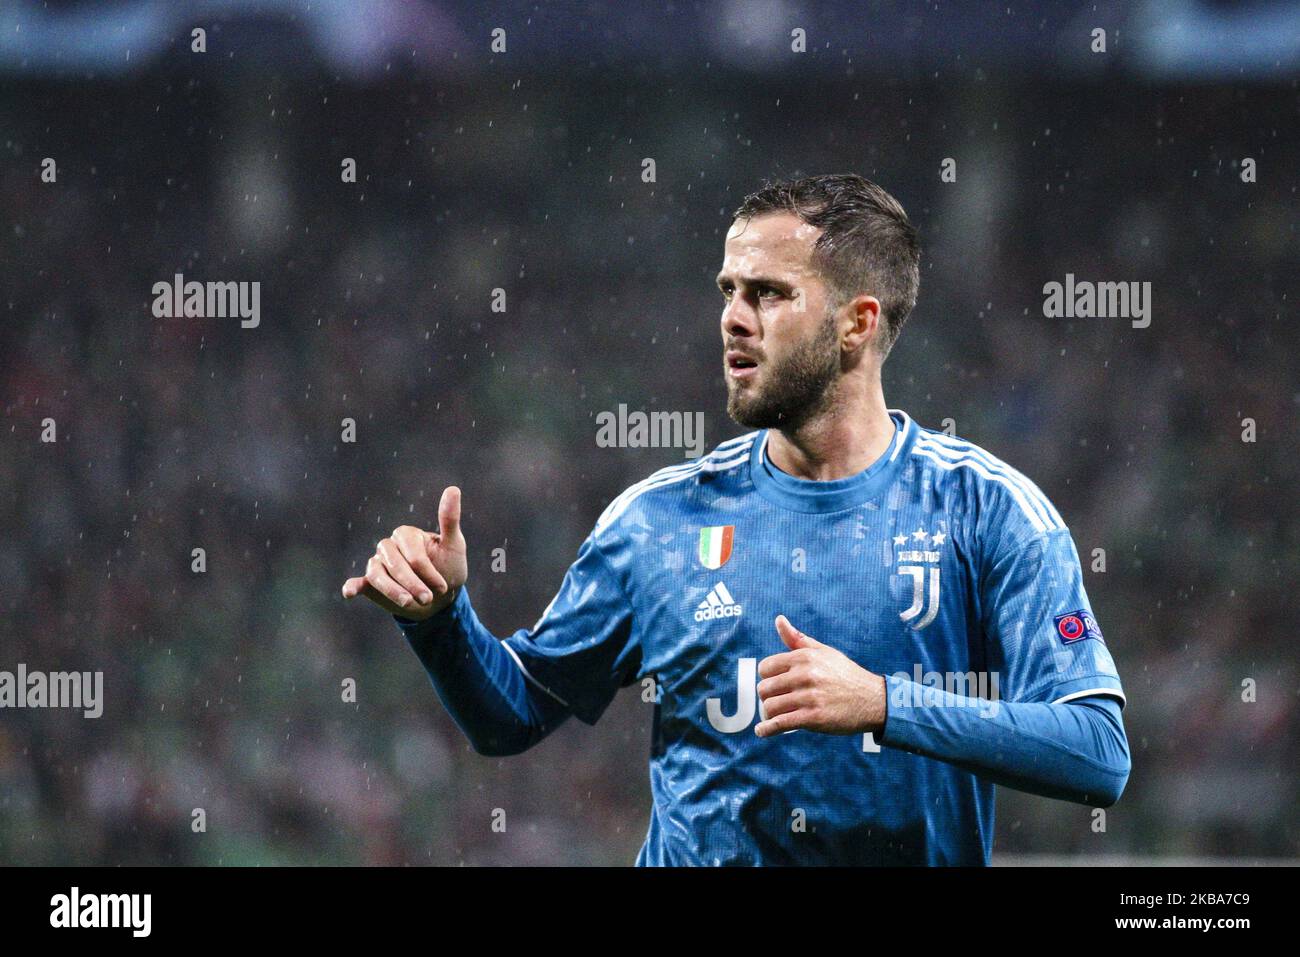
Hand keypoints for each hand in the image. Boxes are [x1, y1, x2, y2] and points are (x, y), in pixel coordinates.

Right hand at [341, 486, 467, 620]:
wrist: (441, 595)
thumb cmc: (448, 567)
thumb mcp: (454, 544)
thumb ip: (449, 519)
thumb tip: (453, 489)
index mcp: (406, 534)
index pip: (412, 552)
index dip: (427, 571)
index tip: (443, 586)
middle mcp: (389, 546)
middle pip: (395, 565)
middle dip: (412, 584)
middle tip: (428, 599)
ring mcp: (378, 563)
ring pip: (377, 575)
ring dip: (392, 591)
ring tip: (409, 604)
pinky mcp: (371, 583)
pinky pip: (358, 582)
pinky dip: (352, 586)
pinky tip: (349, 592)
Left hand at [755, 615, 885, 737]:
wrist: (873, 699)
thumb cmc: (845, 674)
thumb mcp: (823, 652)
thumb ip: (798, 639)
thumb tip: (778, 619)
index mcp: (804, 657)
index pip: (766, 668)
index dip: (767, 677)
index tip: (775, 684)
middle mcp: (805, 675)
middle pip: (765, 688)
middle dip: (767, 697)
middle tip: (777, 702)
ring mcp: (809, 697)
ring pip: (770, 706)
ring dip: (769, 714)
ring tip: (775, 715)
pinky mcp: (814, 718)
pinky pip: (781, 723)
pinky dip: (767, 729)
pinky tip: (762, 731)